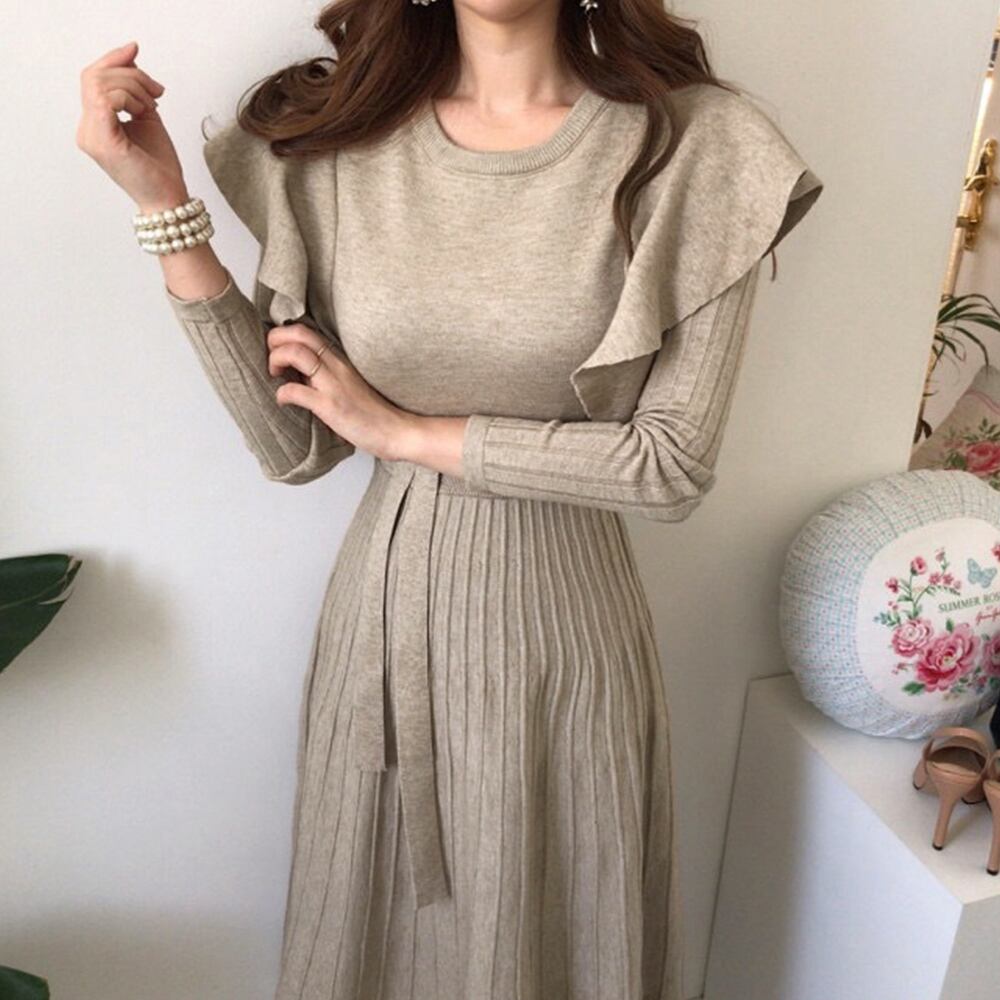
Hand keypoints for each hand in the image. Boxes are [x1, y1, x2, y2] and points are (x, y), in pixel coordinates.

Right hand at [76, 40, 184, 209]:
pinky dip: (130, 97)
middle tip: (157, 91)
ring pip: (100, 84)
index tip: (135, 51)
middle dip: (130, 74)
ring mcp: (91, 136)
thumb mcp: (147, 116)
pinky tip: (144, 111)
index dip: (113, 60)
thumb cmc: (160, 166)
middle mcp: (87, 130)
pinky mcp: (103, 141)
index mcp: (95, 124)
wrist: (169, 198)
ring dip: (134, 87)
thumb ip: (136, 89)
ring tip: (153, 106)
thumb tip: (130, 54)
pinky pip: (106, 99)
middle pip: (94, 76)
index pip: (92, 79)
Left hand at [267, 322, 420, 460]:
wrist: (396, 432)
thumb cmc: (372, 413)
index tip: (278, 354)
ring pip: (296, 354)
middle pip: (298, 333)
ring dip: (275, 360)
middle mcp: (336, 366)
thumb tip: (297, 374)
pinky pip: (297, 391)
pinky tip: (284, 402)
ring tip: (275, 376)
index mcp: (338, 360)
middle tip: (272, 363)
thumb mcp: (347, 384)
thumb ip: (325, 375)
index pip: (307, 331)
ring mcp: (333, 384)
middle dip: (274, 340)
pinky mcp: (331, 406)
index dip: (284, 336)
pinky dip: (282, 394)